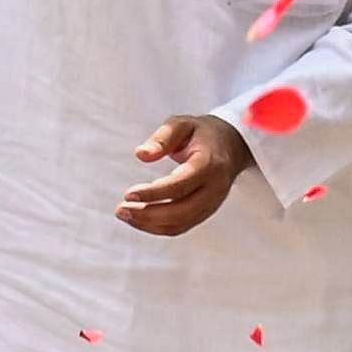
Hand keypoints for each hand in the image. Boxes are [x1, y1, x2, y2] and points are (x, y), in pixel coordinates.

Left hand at [120, 113, 253, 237]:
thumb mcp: (182, 124)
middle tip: (121, 209)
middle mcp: (214, 188)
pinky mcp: (204, 212)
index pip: (180, 186)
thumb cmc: (201, 134)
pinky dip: (156, 227)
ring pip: (179, 223)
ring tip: (124, 214)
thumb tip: (141, 154)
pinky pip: (180, 226)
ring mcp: (212, 204)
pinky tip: (138, 218)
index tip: (128, 194)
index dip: (153, 193)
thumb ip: (161, 138)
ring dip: (149, 224)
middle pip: (180, 211)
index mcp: (209, 164)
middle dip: (147, 214)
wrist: (230, 146)